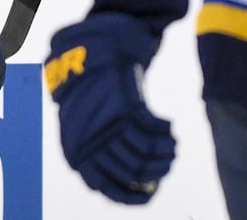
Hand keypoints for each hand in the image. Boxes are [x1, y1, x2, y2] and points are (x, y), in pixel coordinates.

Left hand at [45, 12, 174, 204]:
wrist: (93, 50)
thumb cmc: (91, 90)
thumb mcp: (84, 123)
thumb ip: (98, 150)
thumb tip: (131, 180)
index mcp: (76, 150)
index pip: (105, 186)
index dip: (131, 195)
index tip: (152, 192)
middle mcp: (90, 141)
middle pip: (132, 171)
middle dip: (155, 171)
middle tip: (167, 162)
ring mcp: (107, 123)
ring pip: (145, 153)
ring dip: (164, 152)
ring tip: (171, 146)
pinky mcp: (125, 106)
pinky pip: (153, 131)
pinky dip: (164, 133)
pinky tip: (168, 128)